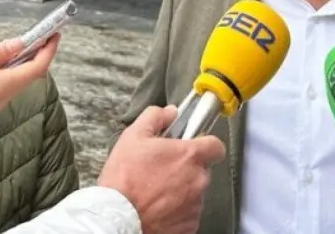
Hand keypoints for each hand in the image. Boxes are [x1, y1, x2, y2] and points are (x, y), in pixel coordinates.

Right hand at [0, 34, 60, 140]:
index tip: (54, 34)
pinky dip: (12, 70)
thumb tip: (20, 43)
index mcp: (0, 87)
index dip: (48, 50)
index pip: (36, 68)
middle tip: (43, 33)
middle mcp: (2, 99)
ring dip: (26, 61)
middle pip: (30, 74)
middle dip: (40, 53)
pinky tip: (3, 59)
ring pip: (18, 80)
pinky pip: (6, 86)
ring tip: (26, 42)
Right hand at [98, 106, 226, 233]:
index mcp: (189, 155)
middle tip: (163, 170)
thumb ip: (155, 117)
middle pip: (202, 170)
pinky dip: (176, 211)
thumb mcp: (133, 137)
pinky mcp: (189, 226)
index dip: (205, 144)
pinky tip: (158, 207)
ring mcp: (195, 205)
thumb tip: (169, 112)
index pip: (216, 146)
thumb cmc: (124, 180)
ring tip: (155, 190)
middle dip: (186, 169)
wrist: (117, 218)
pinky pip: (188, 214)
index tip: (193, 146)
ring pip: (195, 192)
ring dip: (181, 190)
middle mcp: (198, 180)